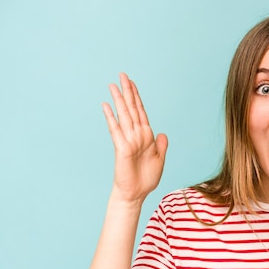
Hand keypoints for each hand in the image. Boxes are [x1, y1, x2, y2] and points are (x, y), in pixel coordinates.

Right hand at [102, 73, 167, 203]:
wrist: (137, 193)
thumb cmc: (146, 178)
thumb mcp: (159, 159)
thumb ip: (161, 145)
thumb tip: (162, 133)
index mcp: (146, 136)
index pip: (141, 112)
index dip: (137, 97)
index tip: (132, 83)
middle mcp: (136, 134)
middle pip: (131, 109)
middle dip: (128, 92)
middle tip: (123, 75)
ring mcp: (128, 140)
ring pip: (124, 115)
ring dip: (119, 100)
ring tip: (113, 85)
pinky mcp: (122, 147)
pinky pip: (116, 129)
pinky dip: (112, 117)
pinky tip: (106, 105)